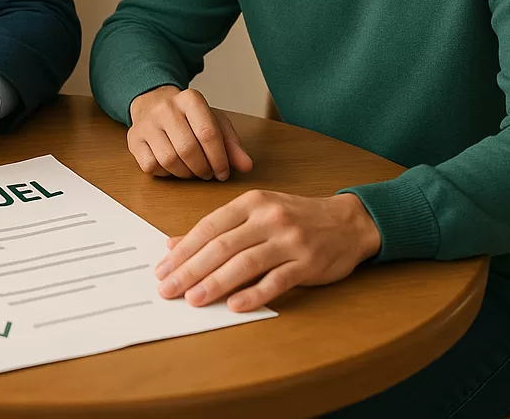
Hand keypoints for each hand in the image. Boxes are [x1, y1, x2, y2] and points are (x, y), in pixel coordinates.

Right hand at [128, 86, 252, 180]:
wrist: (153, 103)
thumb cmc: (188, 117)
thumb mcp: (214, 122)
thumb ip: (232, 144)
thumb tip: (246, 166)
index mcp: (190, 99)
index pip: (208, 133)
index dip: (219, 158)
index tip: (223, 172)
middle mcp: (166, 108)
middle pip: (188, 149)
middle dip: (202, 168)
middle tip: (207, 173)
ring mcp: (147, 123)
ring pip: (169, 160)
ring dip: (185, 173)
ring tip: (192, 171)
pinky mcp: (134, 139)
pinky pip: (151, 166)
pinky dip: (165, 173)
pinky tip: (172, 167)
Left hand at [155, 189, 380, 311]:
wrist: (347, 221)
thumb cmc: (294, 218)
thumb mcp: (255, 213)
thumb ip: (217, 228)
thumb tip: (173, 243)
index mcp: (251, 203)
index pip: (209, 227)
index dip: (183, 249)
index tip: (162, 268)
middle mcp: (268, 218)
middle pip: (222, 246)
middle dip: (190, 269)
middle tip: (168, 288)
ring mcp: (289, 241)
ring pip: (245, 263)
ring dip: (215, 284)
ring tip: (193, 300)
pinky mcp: (308, 263)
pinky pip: (276, 281)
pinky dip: (254, 294)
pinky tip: (235, 306)